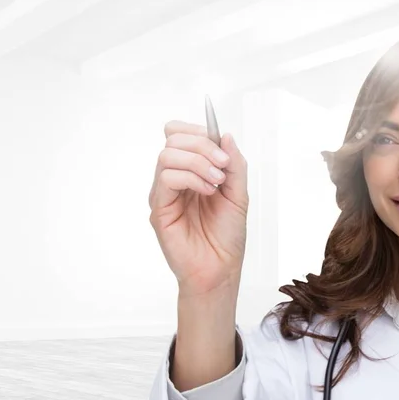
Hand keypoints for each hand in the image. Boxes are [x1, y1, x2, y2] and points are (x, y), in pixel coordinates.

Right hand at [149, 120, 248, 296]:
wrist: (221, 268)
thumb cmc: (226, 236)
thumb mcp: (239, 193)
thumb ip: (234, 164)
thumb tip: (225, 135)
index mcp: (190, 171)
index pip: (180, 134)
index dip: (199, 131)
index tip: (221, 146)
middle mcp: (174, 179)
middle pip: (173, 138)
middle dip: (202, 145)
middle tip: (223, 165)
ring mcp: (163, 193)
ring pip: (168, 155)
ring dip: (198, 162)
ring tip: (217, 182)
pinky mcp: (159, 208)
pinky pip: (167, 178)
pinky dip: (191, 178)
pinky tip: (207, 191)